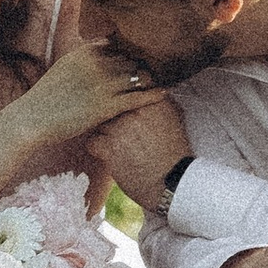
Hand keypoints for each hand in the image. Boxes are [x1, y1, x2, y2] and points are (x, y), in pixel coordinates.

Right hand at [15, 40, 180, 149]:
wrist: (31, 119)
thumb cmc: (45, 98)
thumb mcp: (64, 69)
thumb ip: (83, 61)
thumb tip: (98, 54)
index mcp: (85, 52)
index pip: (118, 43)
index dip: (132, 49)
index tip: (144, 53)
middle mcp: (96, 63)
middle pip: (132, 57)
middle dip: (145, 63)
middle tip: (162, 66)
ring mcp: (102, 84)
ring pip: (138, 75)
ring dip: (151, 78)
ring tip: (163, 80)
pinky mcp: (106, 105)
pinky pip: (137, 96)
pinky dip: (153, 94)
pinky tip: (164, 93)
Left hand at [108, 94, 191, 208]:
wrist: (172, 182)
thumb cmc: (174, 152)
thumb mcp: (174, 118)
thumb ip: (158, 100)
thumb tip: (145, 90)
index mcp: (154, 100)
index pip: (129, 85)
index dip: (123, 95)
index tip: (124, 105)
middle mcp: (136, 110)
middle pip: (111, 104)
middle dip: (113, 115)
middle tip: (120, 128)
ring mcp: (121, 128)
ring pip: (100, 122)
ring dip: (106, 132)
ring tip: (118, 144)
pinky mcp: (110, 147)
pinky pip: (93, 141)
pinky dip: (98, 148)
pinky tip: (109, 154)